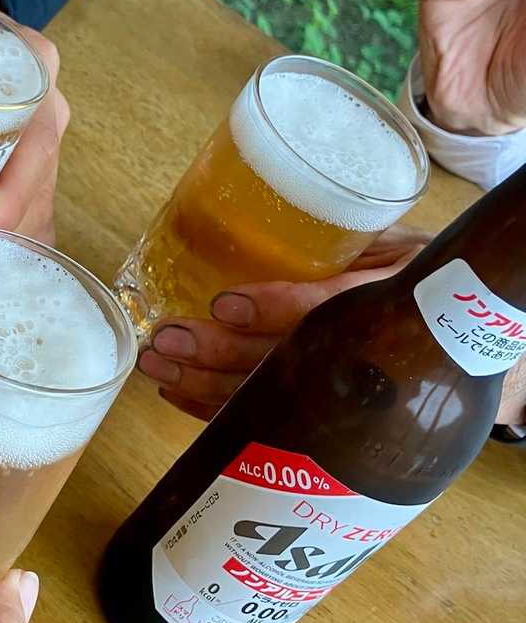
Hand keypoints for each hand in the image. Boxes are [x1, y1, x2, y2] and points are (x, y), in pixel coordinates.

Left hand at [139, 225, 428, 419]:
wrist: (466, 341)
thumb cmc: (421, 280)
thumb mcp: (396, 249)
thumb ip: (350, 244)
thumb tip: (279, 206)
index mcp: (383, 304)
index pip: (325, 311)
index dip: (275, 309)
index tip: (225, 303)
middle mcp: (363, 354)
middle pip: (284, 362)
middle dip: (218, 354)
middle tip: (165, 341)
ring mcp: (345, 392)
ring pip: (267, 397)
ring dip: (203, 385)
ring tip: (156, 366)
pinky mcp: (322, 415)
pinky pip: (264, 416)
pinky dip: (215, 409)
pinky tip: (177, 395)